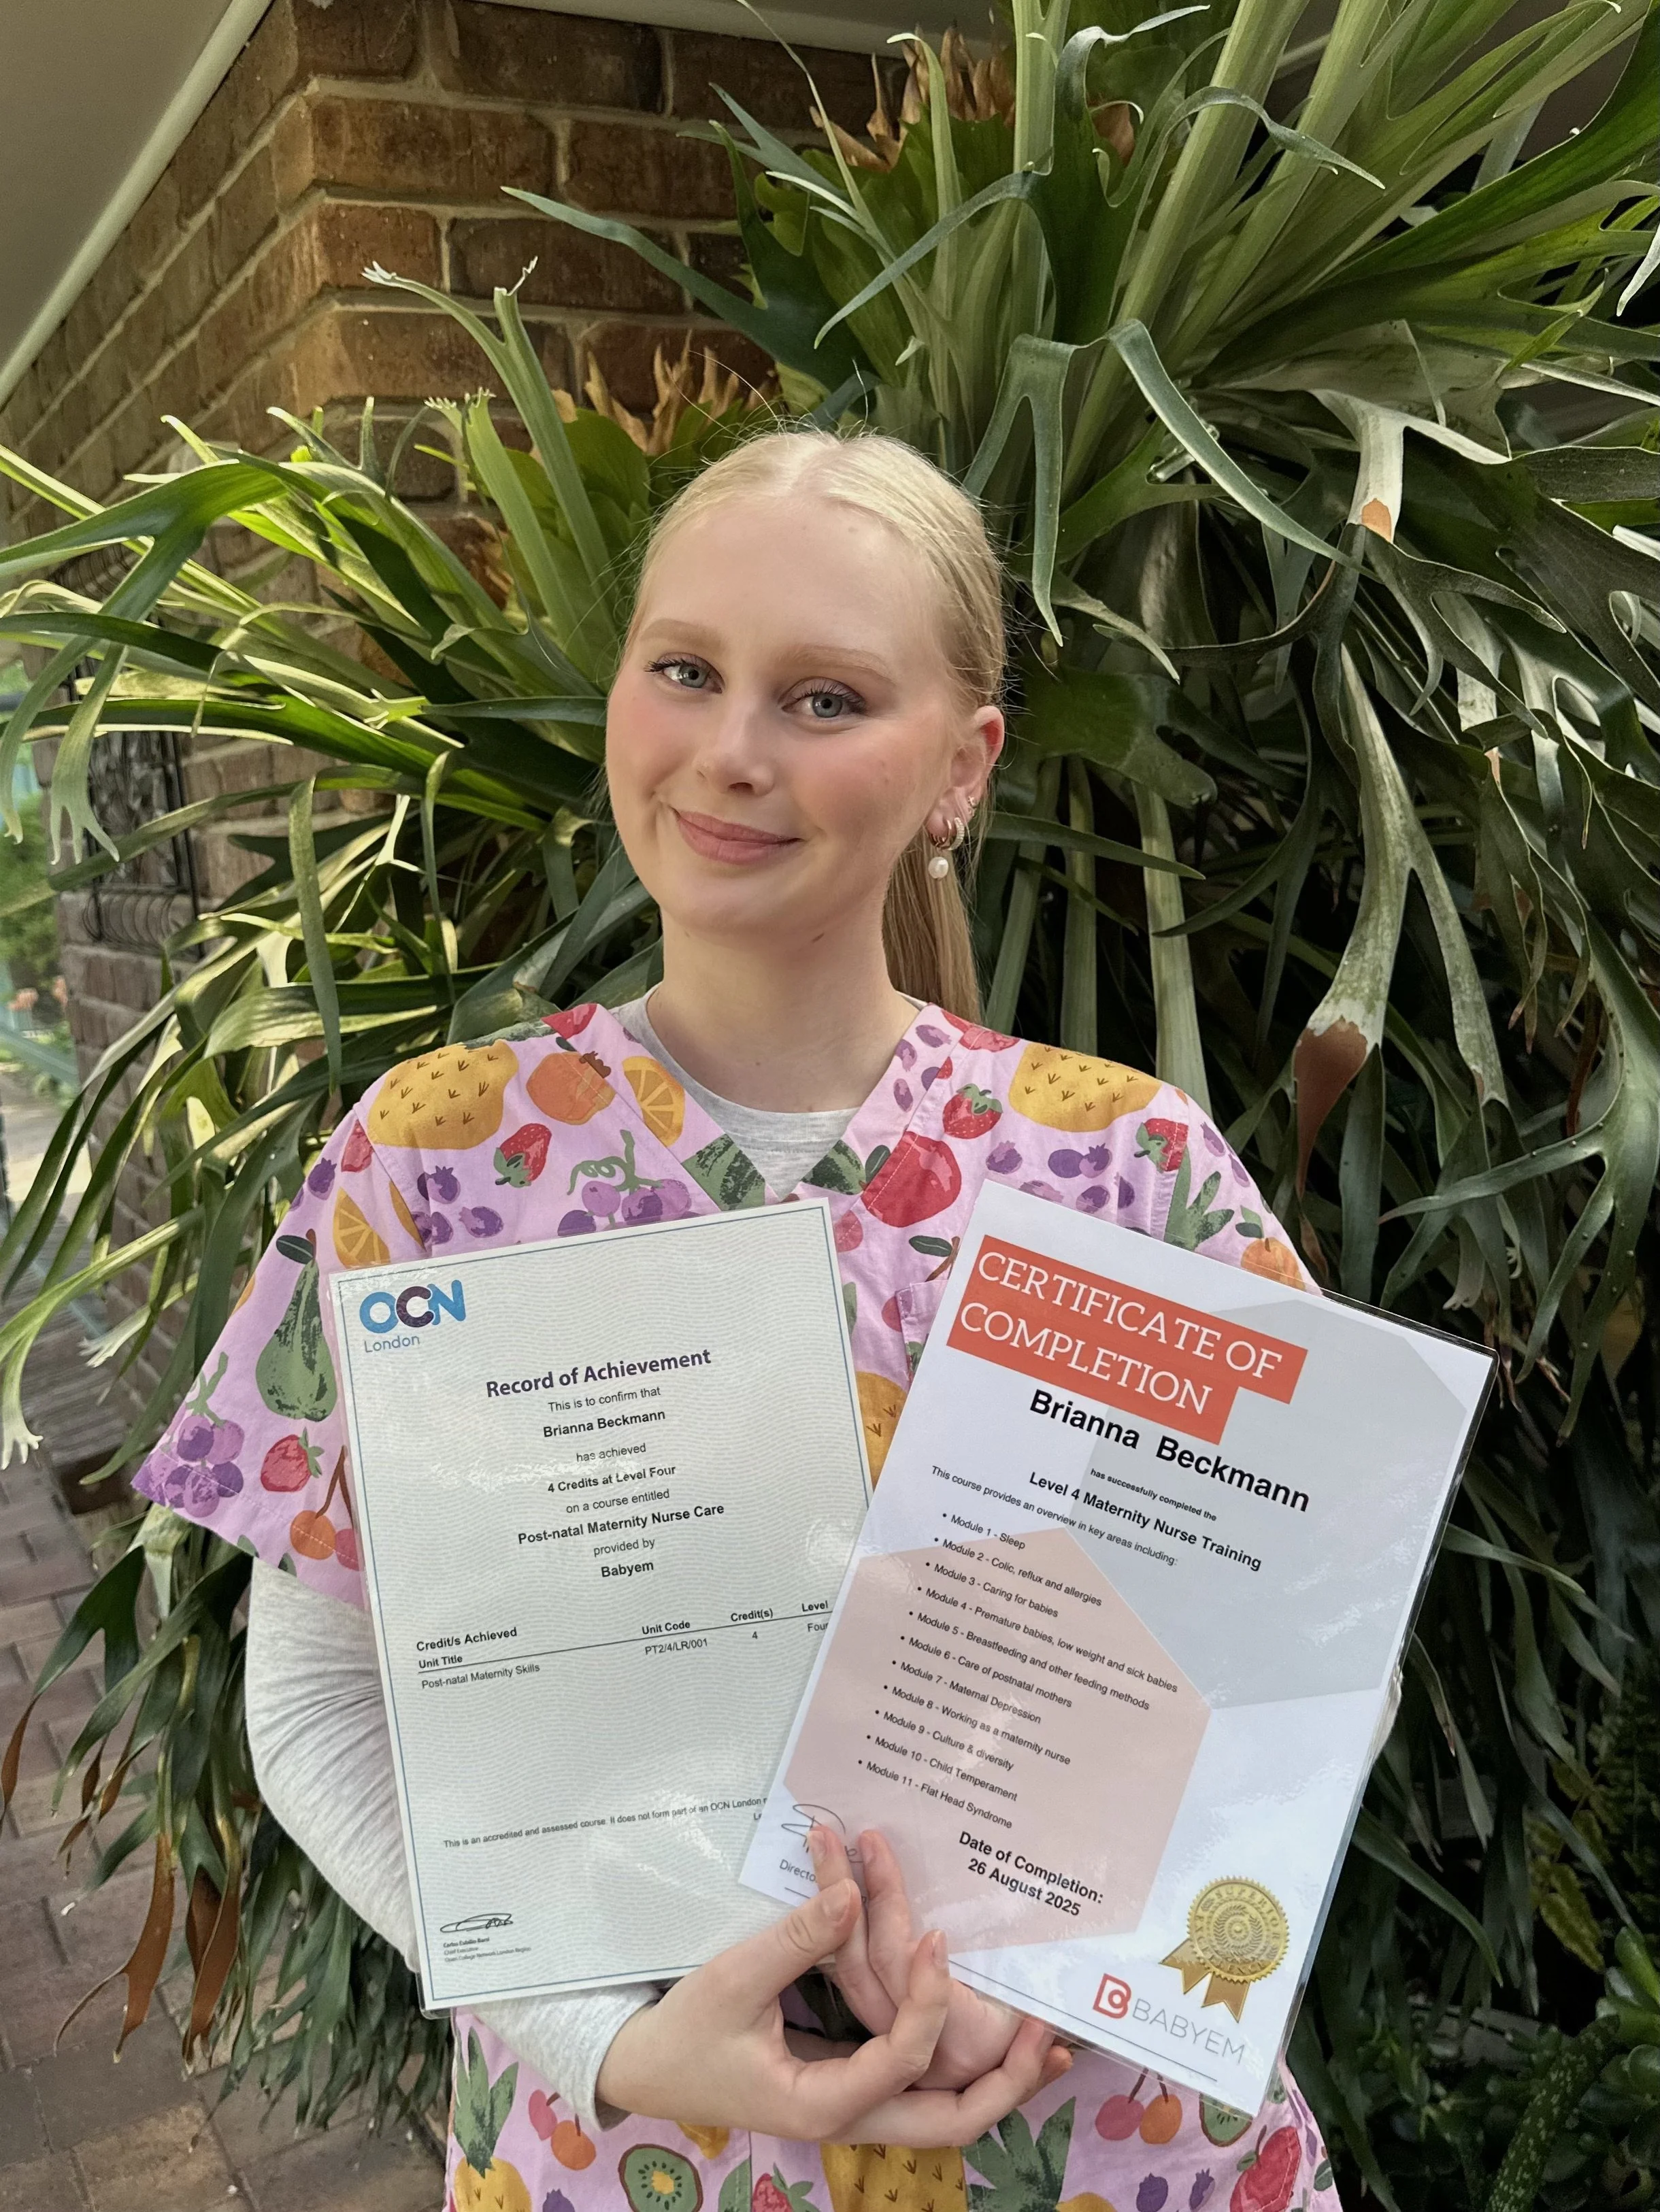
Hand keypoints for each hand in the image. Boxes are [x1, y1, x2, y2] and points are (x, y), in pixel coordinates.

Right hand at [595, 1878, 1068, 2144]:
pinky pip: (923, 2090)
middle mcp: (848, 2116)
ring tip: (1047, 2042)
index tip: (935, 1939)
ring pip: (945, 2115)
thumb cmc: (686, 2029)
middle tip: (1049, 2036)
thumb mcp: (733, 1980)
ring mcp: (855, 2108)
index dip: (925, 2002)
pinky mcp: (853, 2088)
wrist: (647, 2068)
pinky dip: (965, 2069)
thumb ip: (797, 1939)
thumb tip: (852, 1894)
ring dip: (998, 2082)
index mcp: (819, 2101)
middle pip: (949, 2123)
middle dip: (1006, 2084)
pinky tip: (997, 2037)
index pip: (898, 2062)